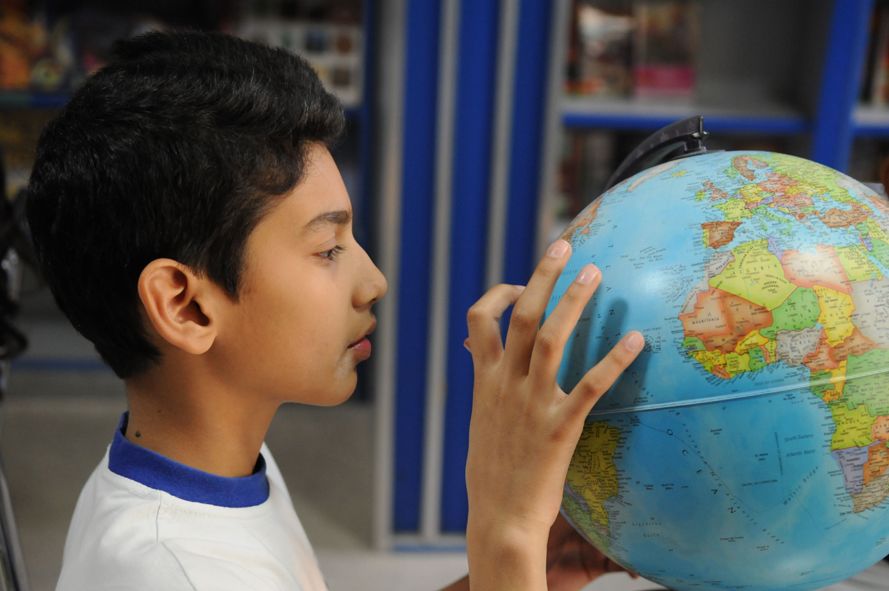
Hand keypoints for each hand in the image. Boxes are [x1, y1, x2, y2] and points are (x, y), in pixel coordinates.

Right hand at [464, 239, 643, 589]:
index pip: (479, 319)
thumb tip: (483, 360)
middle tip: (565, 245)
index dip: (499, 293)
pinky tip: (638, 341)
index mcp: (483, 381)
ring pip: (550, 338)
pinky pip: (590, 385)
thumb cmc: (492, 474)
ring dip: (573, 301)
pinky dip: (614, 360)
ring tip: (595, 273)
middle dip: (542, 276)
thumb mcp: (480, 422)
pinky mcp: (559, 428)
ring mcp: (530, 404)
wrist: (498, 519)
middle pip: (520, 315)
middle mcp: (503, 384)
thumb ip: (486, 387)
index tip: (520, 285)